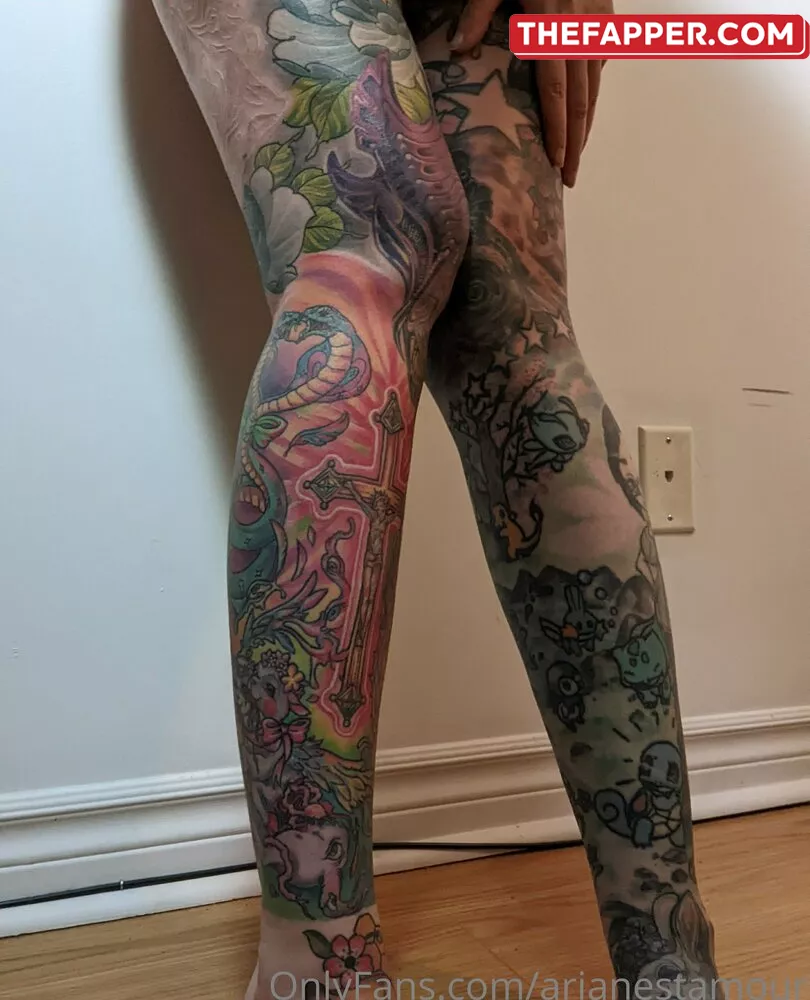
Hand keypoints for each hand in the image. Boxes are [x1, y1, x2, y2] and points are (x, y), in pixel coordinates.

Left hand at [450, 0, 612, 186]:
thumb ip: (478, 12)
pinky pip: (599, 58)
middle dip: (577, 142)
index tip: (558, 163)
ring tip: (579, 155)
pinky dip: (594, 86)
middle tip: (571, 178)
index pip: (557, 92)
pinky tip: (588, 106)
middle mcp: (578, 32)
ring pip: (595, 84)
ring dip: (588, 123)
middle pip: (582, 99)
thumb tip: (458, 48)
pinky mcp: (601, 15)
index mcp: (551, 28)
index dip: (559, 131)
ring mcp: (595, 24)